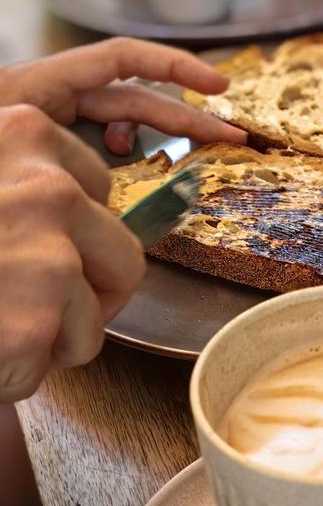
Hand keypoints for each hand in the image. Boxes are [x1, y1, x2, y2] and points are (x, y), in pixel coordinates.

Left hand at [0, 37, 245, 154]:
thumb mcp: (4, 130)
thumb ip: (43, 140)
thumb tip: (110, 150)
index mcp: (40, 85)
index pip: (121, 61)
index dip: (174, 68)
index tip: (218, 89)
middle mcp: (50, 99)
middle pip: (133, 99)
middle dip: (185, 116)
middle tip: (232, 139)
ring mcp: (52, 126)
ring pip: (117, 126)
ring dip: (151, 139)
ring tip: (178, 158)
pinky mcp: (50, 150)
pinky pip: (96, 149)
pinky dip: (116, 159)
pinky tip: (117, 177)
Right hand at [0, 104, 145, 401]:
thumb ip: (16, 180)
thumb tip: (79, 204)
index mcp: (24, 133)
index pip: (98, 190)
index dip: (75, 234)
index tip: (40, 251)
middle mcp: (49, 188)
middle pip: (123, 257)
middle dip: (89, 295)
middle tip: (35, 310)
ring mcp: (48, 256)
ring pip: (95, 317)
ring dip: (51, 339)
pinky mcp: (34, 323)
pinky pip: (55, 361)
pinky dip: (16, 372)